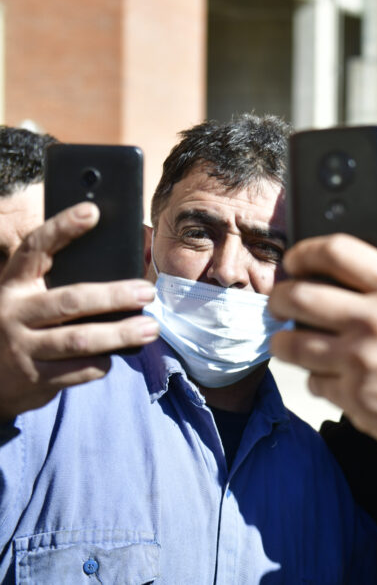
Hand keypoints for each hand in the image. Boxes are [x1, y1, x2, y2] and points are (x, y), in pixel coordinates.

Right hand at [0, 203, 159, 420]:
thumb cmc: (23, 326)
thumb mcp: (29, 300)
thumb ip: (61, 284)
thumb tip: (125, 269)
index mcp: (13, 284)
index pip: (35, 249)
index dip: (62, 227)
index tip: (92, 210)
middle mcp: (13, 313)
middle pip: (70, 300)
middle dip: (114, 296)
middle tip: (147, 291)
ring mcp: (21, 348)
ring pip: (80, 340)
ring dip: (121, 334)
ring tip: (151, 328)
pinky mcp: (35, 378)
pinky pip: (80, 369)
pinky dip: (103, 362)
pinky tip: (117, 354)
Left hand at [269, 234, 376, 451]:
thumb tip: (326, 279)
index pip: (335, 252)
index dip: (304, 252)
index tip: (294, 261)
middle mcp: (374, 319)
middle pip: (298, 295)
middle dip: (278, 298)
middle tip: (278, 303)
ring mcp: (359, 360)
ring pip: (291, 344)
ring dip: (285, 342)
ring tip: (292, 342)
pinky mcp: (352, 396)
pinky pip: (313, 381)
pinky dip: (319, 379)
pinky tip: (337, 376)